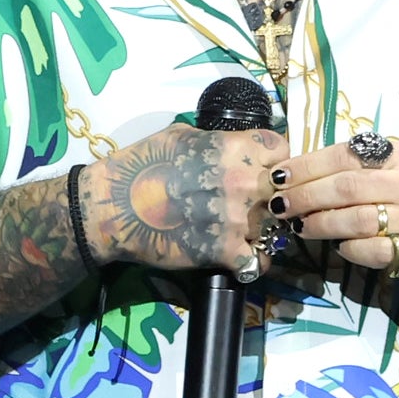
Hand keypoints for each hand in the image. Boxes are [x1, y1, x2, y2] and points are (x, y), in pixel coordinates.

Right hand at [79, 119, 289, 279]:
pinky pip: (259, 262)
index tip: (263, 169)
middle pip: (284, 190)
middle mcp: (245, 182)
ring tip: (244, 233)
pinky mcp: (226, 251)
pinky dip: (252, 262)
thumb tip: (231, 145)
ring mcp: (238, 219)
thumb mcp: (181, 135)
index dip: (274, 160)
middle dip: (273, 197)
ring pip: (275, 228)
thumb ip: (217, 140)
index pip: (283, 150)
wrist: (113, 208)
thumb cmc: (141, 165)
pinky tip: (240, 258)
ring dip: (264, 232)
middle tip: (256, 205)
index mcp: (236, 148)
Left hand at [280, 138, 398, 288]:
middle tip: (280, 205)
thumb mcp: (398, 174)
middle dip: (305, 195)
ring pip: (355, 219)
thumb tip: (299, 173)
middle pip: (346, 186)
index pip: (347, 154)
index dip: (308, 166)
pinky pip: (370, 249)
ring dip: (319, 223)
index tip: (279, 176)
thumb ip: (360, 169)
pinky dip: (348, 249)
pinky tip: (339, 247)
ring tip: (299, 226)